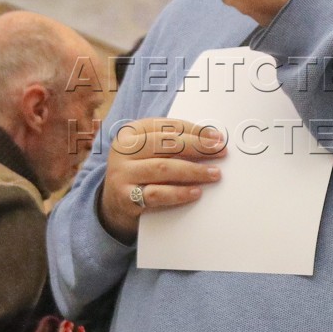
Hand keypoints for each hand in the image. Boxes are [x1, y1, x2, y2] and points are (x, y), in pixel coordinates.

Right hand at [97, 116, 224, 241]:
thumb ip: (171, 144)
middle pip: (166, 144)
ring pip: (163, 168)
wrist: (112, 205)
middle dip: (198, 147)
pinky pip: (156, 194)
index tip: (217, 138)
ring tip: (214, 173)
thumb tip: (210, 141)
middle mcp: (124, 150)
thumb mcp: (148, 153)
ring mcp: (122, 173)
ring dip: (193, 171)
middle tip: (220, 152)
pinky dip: (178, 193)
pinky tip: (195, 192)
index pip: (167, 126)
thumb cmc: (139, 173)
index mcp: (131, 133)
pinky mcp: (125, 197)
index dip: (195, 131)